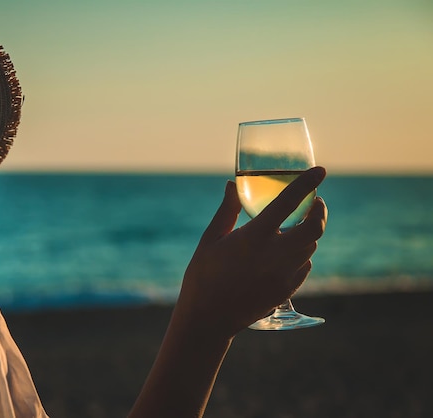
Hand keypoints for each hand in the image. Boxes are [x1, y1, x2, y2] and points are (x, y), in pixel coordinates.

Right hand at [179, 166, 327, 335]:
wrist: (208, 319)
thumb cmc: (203, 276)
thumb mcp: (210, 239)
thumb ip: (227, 211)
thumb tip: (232, 185)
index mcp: (254, 236)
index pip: (289, 202)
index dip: (307, 183)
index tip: (320, 171)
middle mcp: (275, 254)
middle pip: (314, 227)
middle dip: (319, 210)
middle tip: (314, 202)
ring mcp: (284, 274)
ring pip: (310, 246)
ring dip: (309, 232)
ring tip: (296, 225)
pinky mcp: (286, 290)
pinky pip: (304, 266)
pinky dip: (301, 254)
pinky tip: (288, 253)